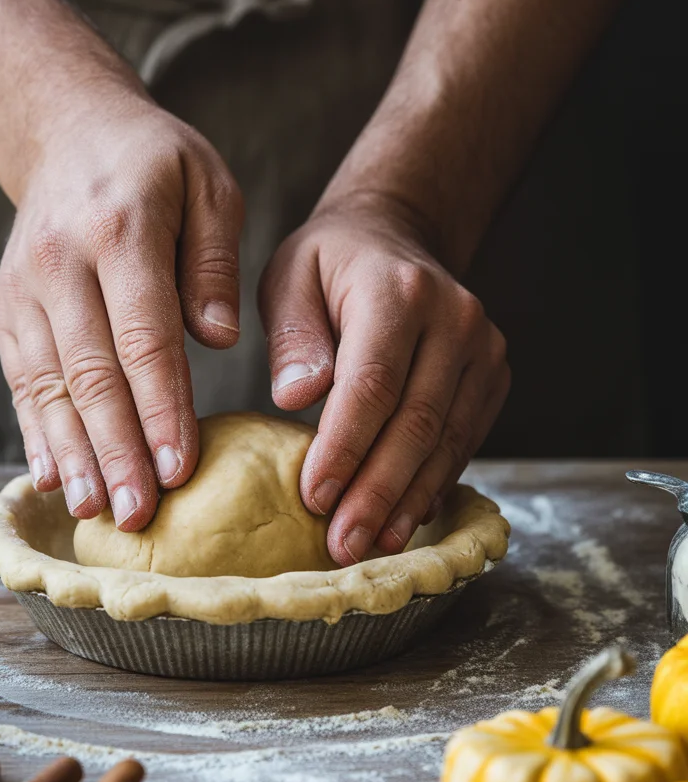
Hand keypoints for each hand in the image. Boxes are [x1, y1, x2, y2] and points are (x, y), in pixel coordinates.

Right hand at [0, 82, 242, 527]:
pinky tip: (54, 475)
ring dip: (74, 454)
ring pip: (49, 385)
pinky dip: (37, 431)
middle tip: (140, 514)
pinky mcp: (7, 308)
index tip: (181, 469)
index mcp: (120, 229)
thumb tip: (217, 340)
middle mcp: (61, 263)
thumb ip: (215, 262)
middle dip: (117, 451)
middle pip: (92, 373)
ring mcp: (25, 288)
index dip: (162, 408)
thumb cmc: (156, 164)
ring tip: (96, 511)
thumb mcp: (209, 184)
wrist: (68, 132)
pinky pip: (22, 379)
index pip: (144, 337)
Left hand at [258, 191, 509, 565]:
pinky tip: (406, 517)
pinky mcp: (493, 375)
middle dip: (377, 492)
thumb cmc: (331, 264)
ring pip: (446, 440)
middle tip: (343, 544)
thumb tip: (297, 399)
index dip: (344, 448)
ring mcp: (483, 348)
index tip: (313, 498)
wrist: (396, 237)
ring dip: (408, 499)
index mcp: (398, 291)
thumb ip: (293, 337)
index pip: (372, 385)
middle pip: (416, 422)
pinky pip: (465, 439)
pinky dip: (434, 482)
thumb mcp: (290, 277)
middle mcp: (454, 318)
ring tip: (373, 544)